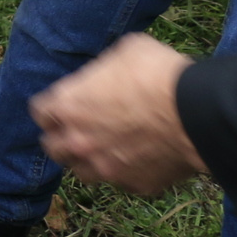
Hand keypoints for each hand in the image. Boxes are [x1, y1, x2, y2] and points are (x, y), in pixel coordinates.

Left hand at [30, 33, 205, 193]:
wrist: (196, 112)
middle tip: (77, 130)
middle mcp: (79, 142)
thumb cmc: (157, 74)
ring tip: (102, 149)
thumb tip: (108, 74)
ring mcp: (106, 168)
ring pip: (82, 172)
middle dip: (61, 137)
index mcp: (69, 106)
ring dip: (88, 160)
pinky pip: (122, 181)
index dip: (51, 108)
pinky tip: (139, 159)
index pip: (40, 112)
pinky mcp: (135, 184)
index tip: (61, 105)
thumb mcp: (124, 52)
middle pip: (53, 147)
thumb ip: (104, 69)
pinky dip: (126, 172)